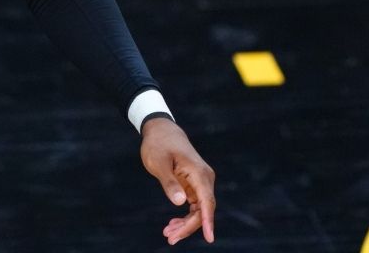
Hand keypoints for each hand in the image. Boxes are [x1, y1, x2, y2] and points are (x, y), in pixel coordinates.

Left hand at [140, 117, 215, 244]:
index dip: (208, 221)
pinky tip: (173, 224)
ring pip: (199, 210)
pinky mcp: (195, 185)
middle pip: (203, 210)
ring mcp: (201, 182)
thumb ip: (169, 182)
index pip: (207, 202)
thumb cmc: (158, 145)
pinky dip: (185, 216)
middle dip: (189, 227)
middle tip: (170, 238)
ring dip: (186, 224)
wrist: (162, 131)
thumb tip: (180, 203)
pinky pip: (194, 205)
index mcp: (199, 173)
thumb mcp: (158, 162)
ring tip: (168, 234)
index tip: (210, 238)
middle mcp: (204, 179)